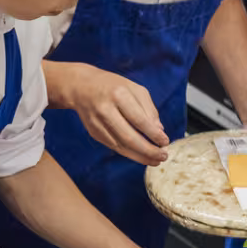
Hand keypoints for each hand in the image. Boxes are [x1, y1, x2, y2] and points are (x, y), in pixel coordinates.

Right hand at [51, 61, 168, 165]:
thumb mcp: (134, 89)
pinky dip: (129, 154)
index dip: (153, 134)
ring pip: (121, 146)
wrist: (81, 87)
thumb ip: (149, 109)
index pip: (139, 120)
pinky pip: (114, 146)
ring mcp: (97, 123)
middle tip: (163, 156)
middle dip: (148, 150)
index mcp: (119, 95)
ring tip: (155, 161)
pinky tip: (141, 156)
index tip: (165, 142)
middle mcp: (105, 110)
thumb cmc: (113, 86)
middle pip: (129, 137)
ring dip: (140, 156)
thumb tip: (159, 131)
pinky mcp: (93, 132)